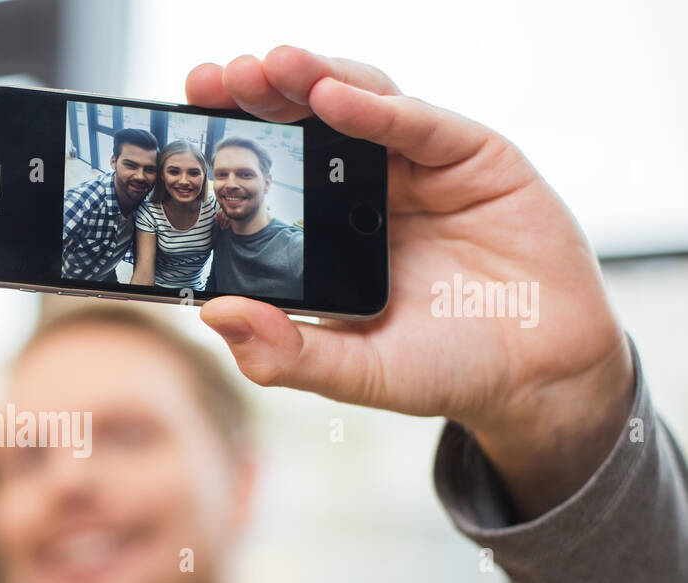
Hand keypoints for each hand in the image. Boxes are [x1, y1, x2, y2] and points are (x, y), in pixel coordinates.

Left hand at [189, 47, 634, 518]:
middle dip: (254, 98)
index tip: (182, 131)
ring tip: (263, 67)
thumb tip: (213, 315)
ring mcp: (418, 171)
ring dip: (307, 82)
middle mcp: (366, 193)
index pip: (270, 176)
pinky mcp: (473, 157)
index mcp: (329, 234)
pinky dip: (375, 106)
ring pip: (355, 107)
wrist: (538, 376)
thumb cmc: (443, 368)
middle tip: (209, 80)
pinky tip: (332, 96)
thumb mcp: (353, 371)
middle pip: (302, 127)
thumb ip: (284, 353)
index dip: (229, 149)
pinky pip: (418, 123)